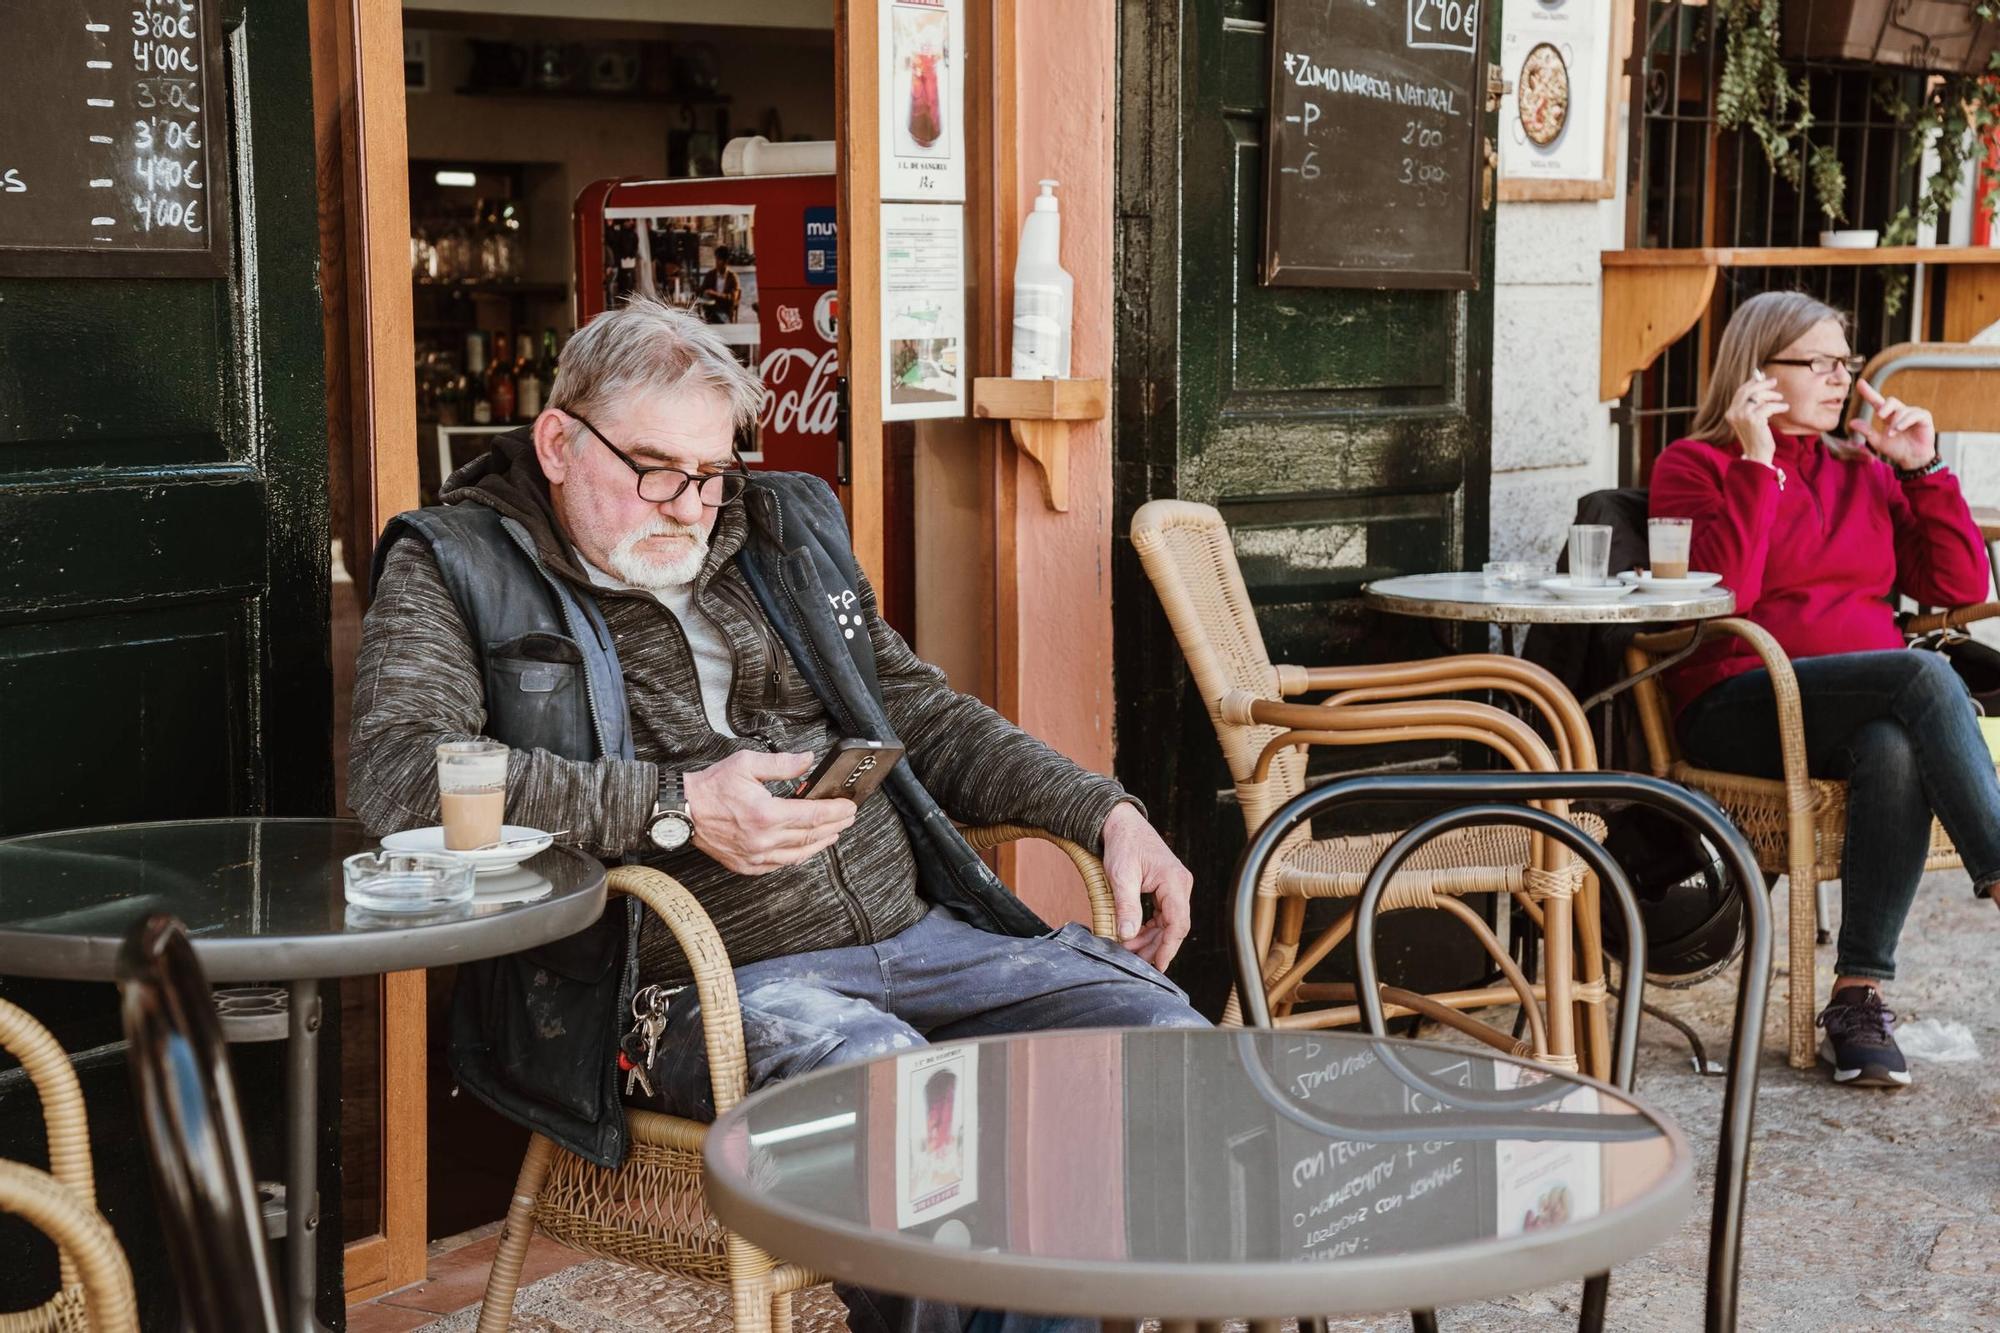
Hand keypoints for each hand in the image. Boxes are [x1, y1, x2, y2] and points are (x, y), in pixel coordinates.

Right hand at [683, 750, 856, 875]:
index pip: (813, 815)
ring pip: (798, 854)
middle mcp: (763, 839)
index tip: (849, 807)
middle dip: (834, 826)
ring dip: (819, 844)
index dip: (835, 811)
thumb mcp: (747, 764)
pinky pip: (780, 864)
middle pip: (810, 835)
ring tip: (833, 834)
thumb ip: (781, 764)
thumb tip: (808, 760)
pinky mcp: (747, 865)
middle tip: (847, 818)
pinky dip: (797, 856)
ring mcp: (755, 856)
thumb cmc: (711, 787)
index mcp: (766, 814)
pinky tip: (804, 849)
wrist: (683, 810)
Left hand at [1100, 802, 1192, 970]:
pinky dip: (1150, 927)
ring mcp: (1175, 886)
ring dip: (1151, 939)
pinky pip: (1163, 914)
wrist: (1120, 823)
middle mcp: (1180, 885)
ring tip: (1131, 951)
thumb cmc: (1123, 843)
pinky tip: (1135, 936)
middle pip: (1175, 926)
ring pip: (1169, 922)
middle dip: (1156, 947)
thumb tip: (1128, 935)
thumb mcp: (1121, 876)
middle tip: (1135, 962)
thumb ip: (1126, 907)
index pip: (1178, 923)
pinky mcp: (1166, 887)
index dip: (1168, 948)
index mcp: (1174, 882)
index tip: (1158, 965)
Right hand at [1724, 370, 1786, 466]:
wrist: (1757, 455)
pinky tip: (1784, 407)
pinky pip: (1768, 406)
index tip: (1762, 377)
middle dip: (1762, 383)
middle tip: (1774, 381)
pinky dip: (1778, 406)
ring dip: (1772, 396)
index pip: (1741, 392)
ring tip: (1780, 399)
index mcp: (1731, 413)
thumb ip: (1752, 405)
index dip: (1752, 383)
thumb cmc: (1756, 437)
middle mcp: (1734, 413)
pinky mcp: (1754, 420)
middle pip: (1748, 391)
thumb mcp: (1750, 420)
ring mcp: (1743, 416)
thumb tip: (1760, 385)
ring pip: (1759, 396)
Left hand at [1849, 378, 1936, 470]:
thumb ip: (1866, 431)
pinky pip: (1915, 414)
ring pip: (1902, 410)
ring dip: (1895, 423)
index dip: (1868, 392)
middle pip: (1891, 401)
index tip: (1860, 382)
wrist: (1912, 459)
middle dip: (1884, 407)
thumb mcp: (1878, 441)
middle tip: (1879, 416)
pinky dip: (1906, 421)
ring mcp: (1913, 413)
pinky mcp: (1924, 417)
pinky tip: (1900, 429)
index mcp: (1888, 416)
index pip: (1877, 401)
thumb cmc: (1896, 449)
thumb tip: (1851, 421)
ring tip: (1892, 434)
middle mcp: (1900, 412)